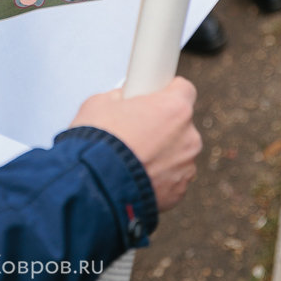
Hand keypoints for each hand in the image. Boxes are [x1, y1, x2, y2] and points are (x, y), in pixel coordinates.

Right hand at [70, 77, 201, 211]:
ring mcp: (186, 166)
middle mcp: (188, 137)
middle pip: (180, 124)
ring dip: (160, 153)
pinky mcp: (178, 192)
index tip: (154, 97)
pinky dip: (157, 176)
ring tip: (130, 157)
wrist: (91, 186)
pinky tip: (134, 175)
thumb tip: (122, 100)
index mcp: (174, 108)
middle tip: (134, 130)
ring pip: (176, 153)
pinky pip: (171, 177)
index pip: (184, 89)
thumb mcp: (100, 103)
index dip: (166, 92)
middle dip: (160, 126)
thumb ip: (121, 98)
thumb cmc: (97, 144)